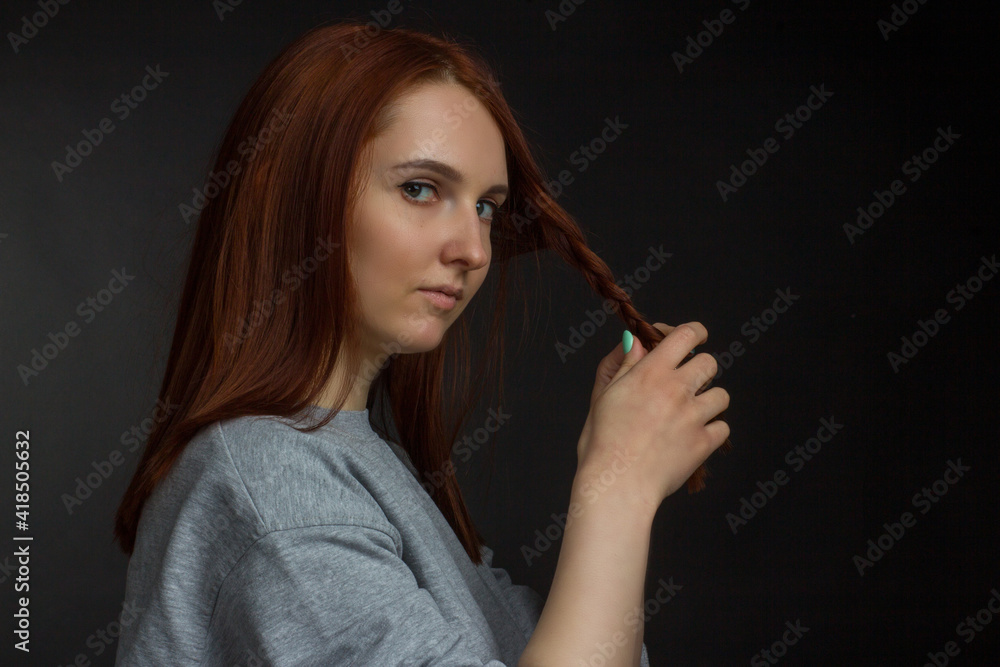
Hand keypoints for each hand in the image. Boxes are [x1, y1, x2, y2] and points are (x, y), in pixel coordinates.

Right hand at [576, 322, 730, 511]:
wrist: (617, 485)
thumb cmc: (602, 444)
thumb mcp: (603, 396)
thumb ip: (622, 365)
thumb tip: (635, 342)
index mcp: (650, 373)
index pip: (686, 335)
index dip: (693, 332)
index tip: (690, 338)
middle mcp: (677, 390)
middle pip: (709, 362)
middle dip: (699, 368)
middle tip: (684, 383)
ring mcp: (694, 417)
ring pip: (721, 394)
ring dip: (708, 400)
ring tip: (689, 414)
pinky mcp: (704, 443)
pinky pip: (723, 427)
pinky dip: (712, 431)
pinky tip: (694, 436)